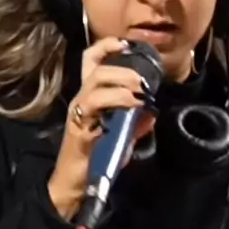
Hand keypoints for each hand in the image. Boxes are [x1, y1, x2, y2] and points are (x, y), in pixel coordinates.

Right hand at [48, 37, 155, 220]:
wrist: (74, 184)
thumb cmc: (95, 158)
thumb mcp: (121, 138)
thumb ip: (136, 124)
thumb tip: (153, 112)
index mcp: (89, 96)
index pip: (91, 61)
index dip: (107, 46)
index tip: (127, 43)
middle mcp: (81, 99)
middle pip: (95, 70)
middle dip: (122, 70)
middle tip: (142, 81)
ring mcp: (78, 113)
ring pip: (95, 85)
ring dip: (121, 85)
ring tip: (138, 94)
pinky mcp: (79, 128)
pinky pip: (95, 109)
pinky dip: (117, 103)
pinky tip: (132, 108)